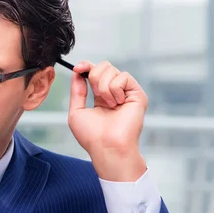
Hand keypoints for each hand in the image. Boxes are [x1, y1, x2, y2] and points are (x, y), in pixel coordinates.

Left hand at [68, 60, 147, 181]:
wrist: (106, 146)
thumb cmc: (91, 136)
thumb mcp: (76, 111)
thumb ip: (77, 91)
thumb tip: (77, 73)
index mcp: (100, 97)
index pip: (95, 73)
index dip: (86, 66)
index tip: (78, 67)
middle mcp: (114, 93)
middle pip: (103, 66)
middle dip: (94, 77)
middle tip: (96, 95)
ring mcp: (126, 93)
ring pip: (111, 70)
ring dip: (103, 87)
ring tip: (108, 105)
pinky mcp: (137, 94)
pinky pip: (123, 77)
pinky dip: (115, 89)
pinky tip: (117, 103)